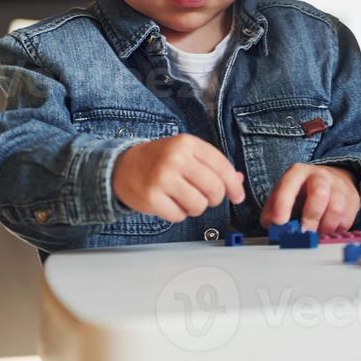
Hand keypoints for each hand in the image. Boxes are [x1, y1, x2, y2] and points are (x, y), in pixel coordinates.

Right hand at [112, 134, 245, 222]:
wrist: (122, 167)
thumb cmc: (160, 160)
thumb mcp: (186, 153)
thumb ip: (212, 165)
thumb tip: (238, 181)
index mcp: (188, 144)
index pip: (222, 166)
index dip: (234, 185)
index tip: (238, 196)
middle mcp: (176, 158)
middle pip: (214, 188)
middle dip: (215, 199)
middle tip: (207, 199)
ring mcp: (162, 178)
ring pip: (198, 205)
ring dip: (196, 207)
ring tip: (185, 199)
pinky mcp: (151, 198)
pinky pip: (179, 216)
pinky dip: (178, 214)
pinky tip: (169, 203)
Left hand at [260, 163, 360, 233]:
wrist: (331, 179)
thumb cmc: (302, 193)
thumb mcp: (283, 196)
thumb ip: (273, 213)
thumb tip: (273, 228)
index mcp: (298, 173)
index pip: (289, 186)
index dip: (283, 204)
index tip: (279, 222)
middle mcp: (320, 176)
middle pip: (319, 193)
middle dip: (310, 217)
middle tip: (304, 233)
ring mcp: (338, 186)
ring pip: (336, 209)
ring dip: (325, 227)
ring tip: (317, 232)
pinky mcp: (352, 198)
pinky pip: (346, 219)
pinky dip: (336, 229)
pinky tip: (328, 228)